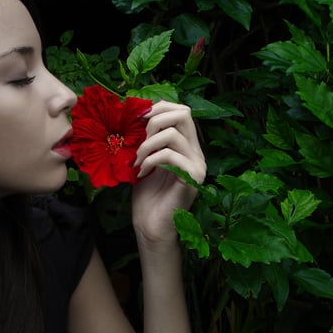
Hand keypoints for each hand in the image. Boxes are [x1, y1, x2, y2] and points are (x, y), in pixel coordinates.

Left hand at [132, 101, 205, 245]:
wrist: (150, 225)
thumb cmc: (146, 194)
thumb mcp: (144, 159)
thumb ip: (146, 138)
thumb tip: (134, 112)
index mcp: (186, 146)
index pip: (182, 111)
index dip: (159, 107)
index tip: (137, 116)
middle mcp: (196, 152)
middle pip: (184, 114)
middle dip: (155, 119)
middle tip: (137, 138)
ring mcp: (197, 164)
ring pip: (173, 134)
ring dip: (147, 144)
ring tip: (136, 160)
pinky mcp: (193, 177)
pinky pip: (170, 155)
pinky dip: (150, 160)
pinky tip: (141, 173)